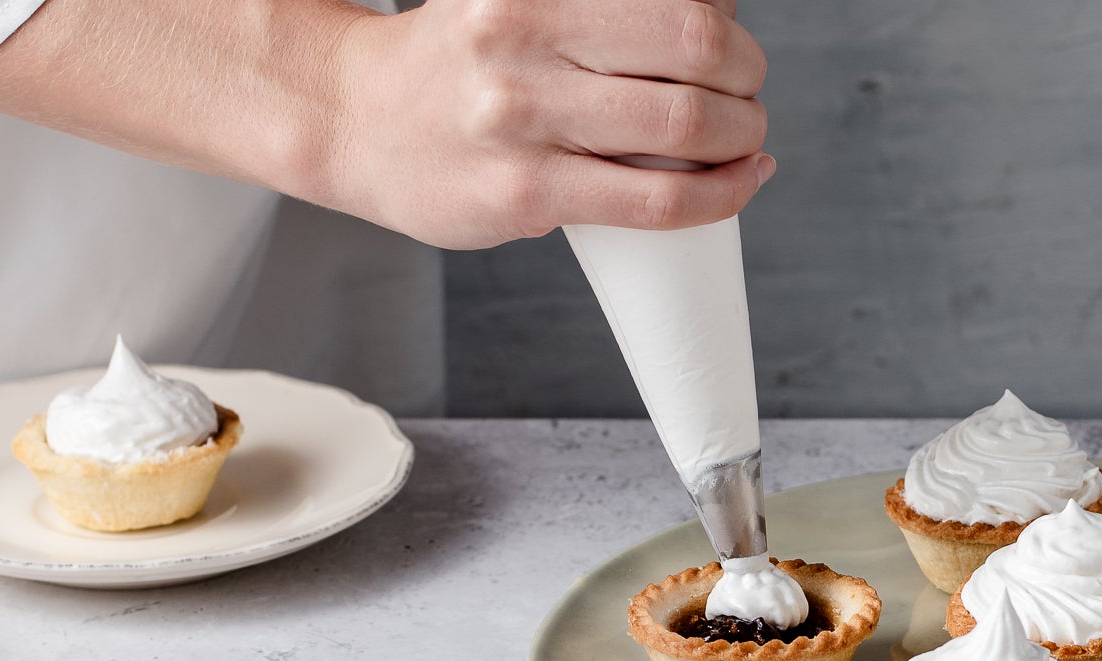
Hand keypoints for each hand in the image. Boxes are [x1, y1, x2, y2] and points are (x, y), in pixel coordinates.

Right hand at [323, 0, 774, 248]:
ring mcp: (520, 118)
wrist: (355, 121)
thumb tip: (720, 15)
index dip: (726, 23)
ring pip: (685, 126)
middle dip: (746, 76)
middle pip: (696, 49)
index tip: (730, 46)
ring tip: (741, 139)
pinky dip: (722, 195)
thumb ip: (600, 7)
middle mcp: (522, 37)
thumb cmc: (458, 61)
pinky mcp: (525, 191)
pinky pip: (657, 200)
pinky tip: (741, 182)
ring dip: (741, 136)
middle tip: (745, 92)